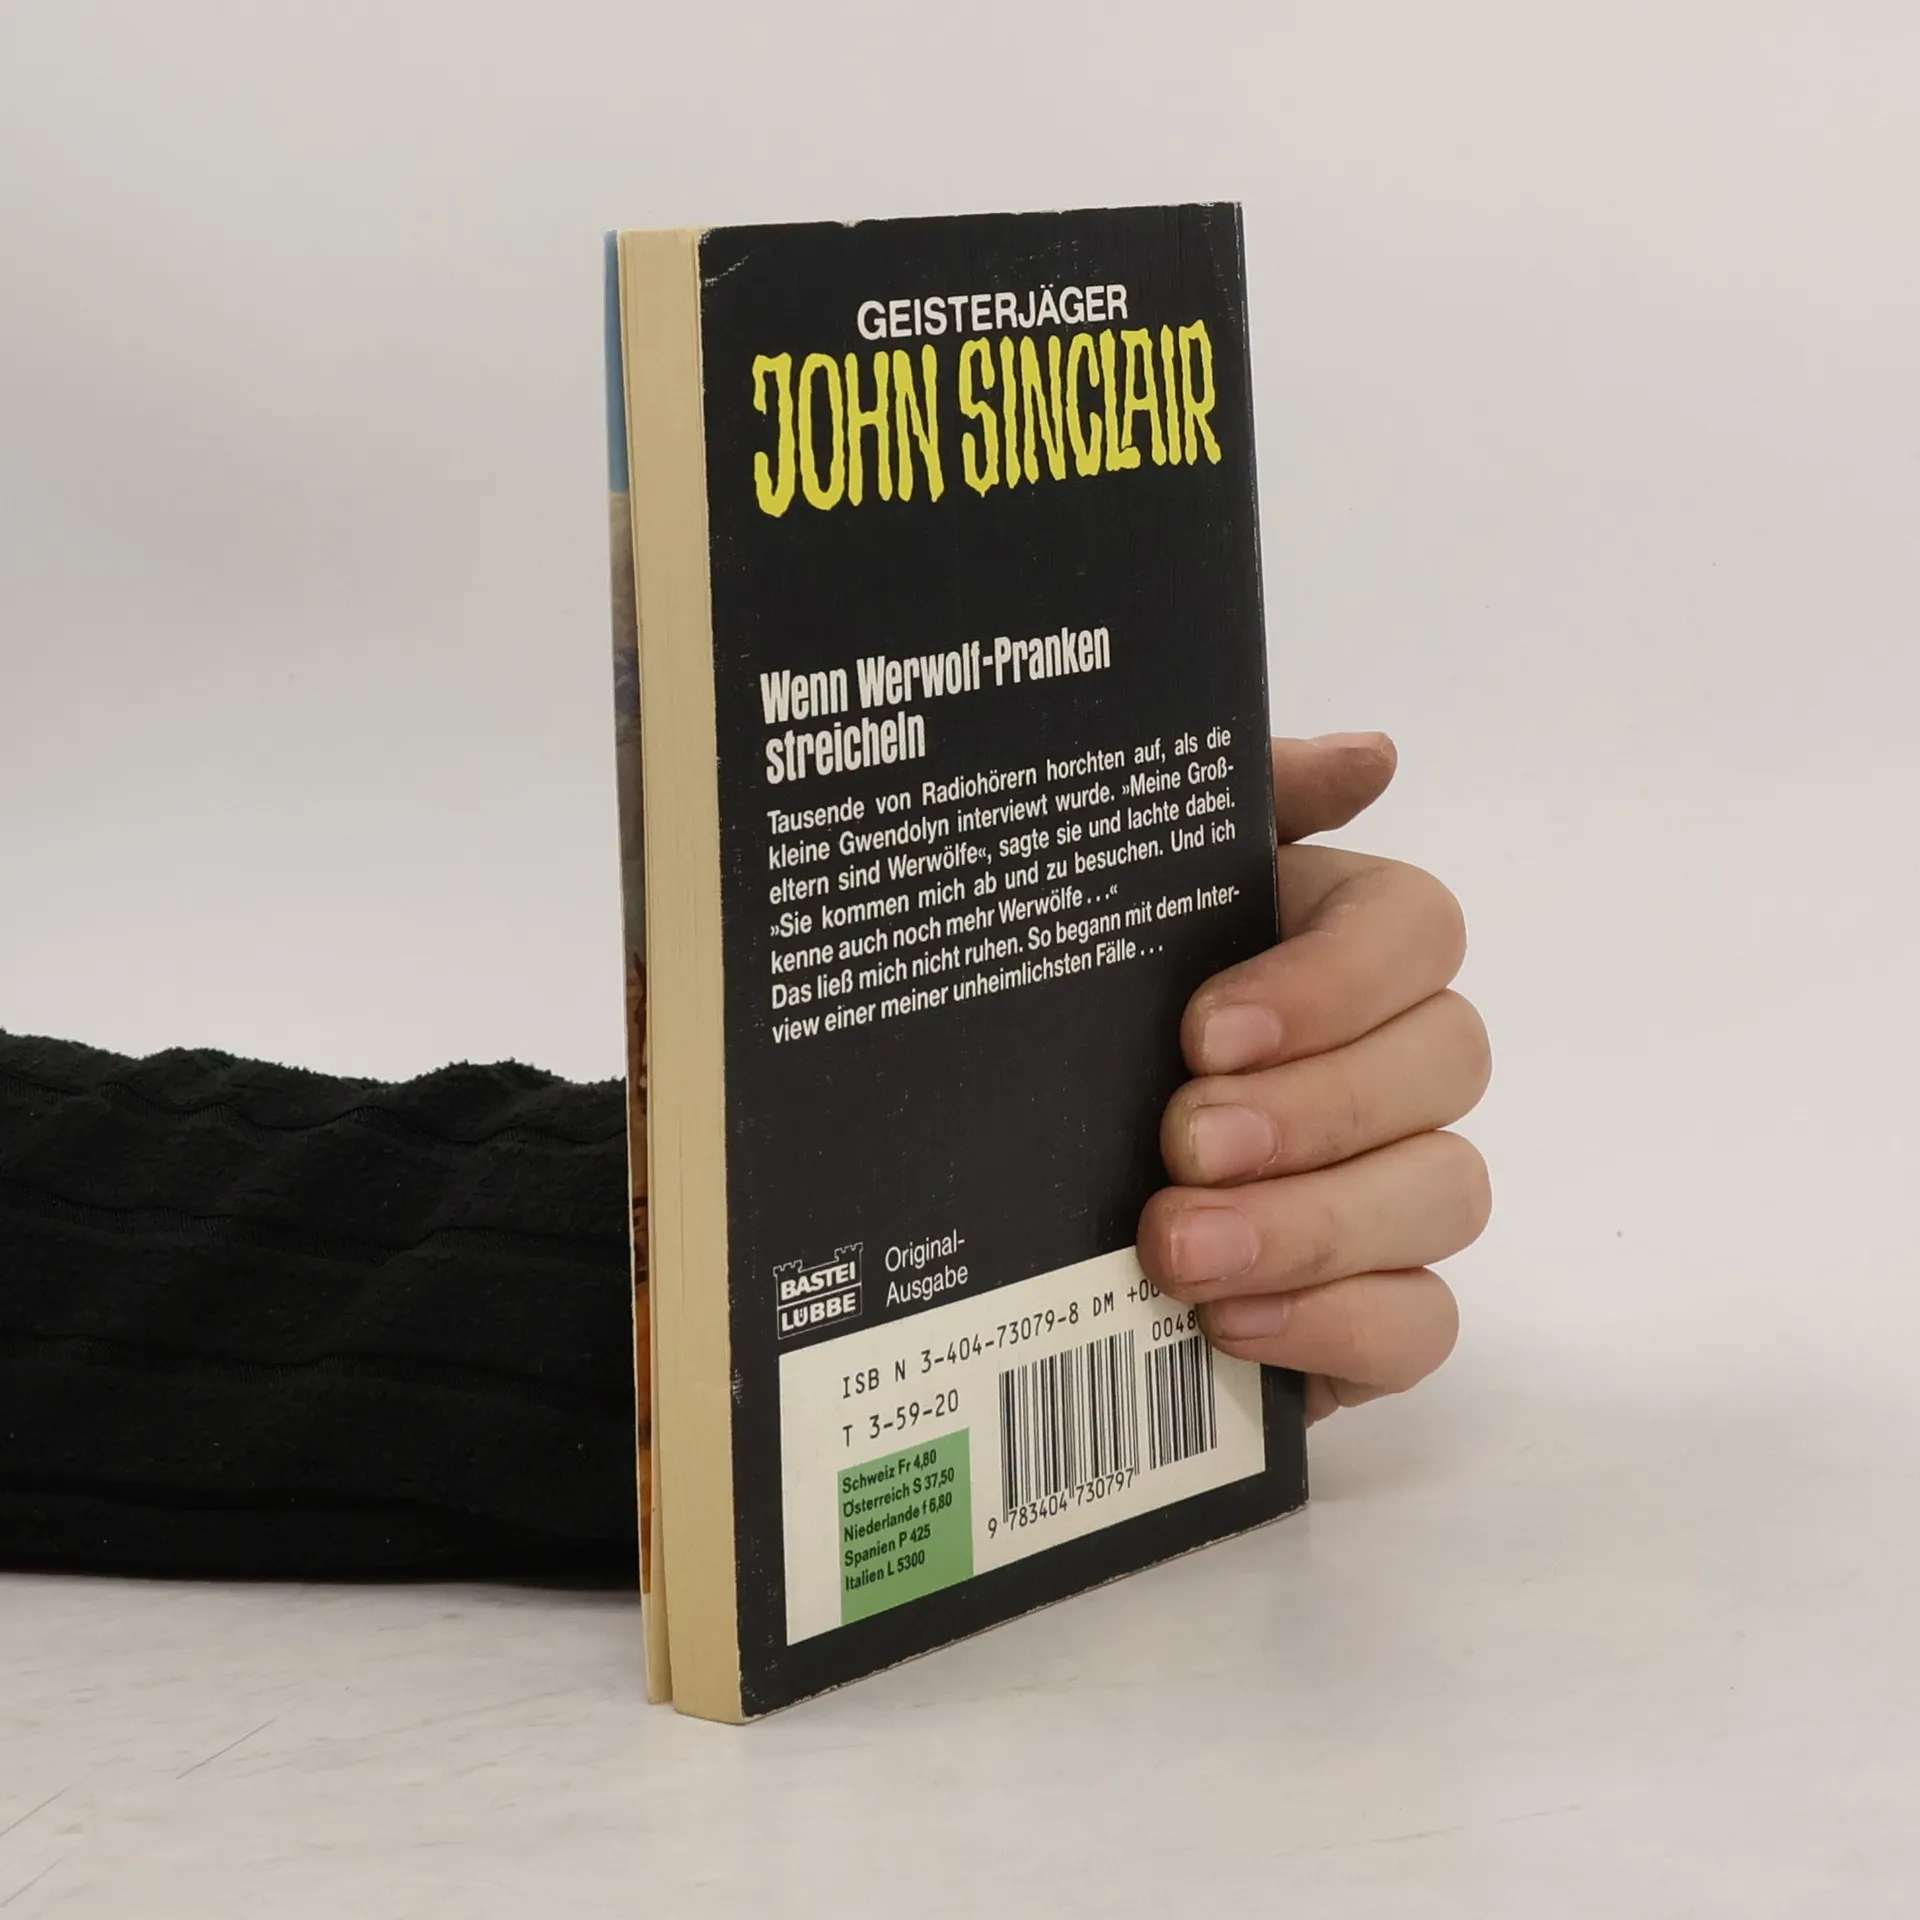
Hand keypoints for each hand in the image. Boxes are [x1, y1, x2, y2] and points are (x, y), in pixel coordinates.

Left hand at [1136, 734, 1490, 1421]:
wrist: (988, 1184)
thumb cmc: (1069, 1013)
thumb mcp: (1113, 887)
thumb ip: (1232, 808)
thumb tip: (1371, 757)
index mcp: (1331, 946)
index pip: (1417, 930)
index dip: (1333, 980)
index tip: (1203, 1030)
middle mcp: (1385, 1062)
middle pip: (1449, 1063)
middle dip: (1315, 1109)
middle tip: (1180, 1144)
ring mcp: (1390, 1192)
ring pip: (1448, 1195)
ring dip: (1313, 1225)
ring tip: (1174, 1250)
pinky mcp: (1368, 1310)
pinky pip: (1424, 1325)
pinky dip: (1336, 1325)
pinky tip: (1227, 1320)